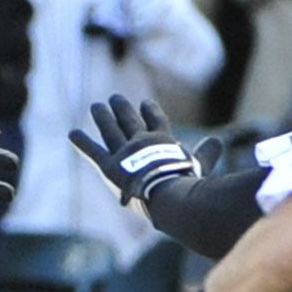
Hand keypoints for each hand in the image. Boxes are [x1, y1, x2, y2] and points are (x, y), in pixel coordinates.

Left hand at [68, 92, 195, 215]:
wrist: (166, 193)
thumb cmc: (186, 182)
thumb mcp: (200, 165)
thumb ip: (207, 153)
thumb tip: (219, 141)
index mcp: (163, 141)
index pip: (156, 121)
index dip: (150, 111)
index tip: (145, 102)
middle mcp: (141, 142)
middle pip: (130, 120)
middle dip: (122, 109)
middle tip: (114, 97)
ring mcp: (124, 152)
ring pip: (111, 129)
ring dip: (103, 117)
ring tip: (96, 106)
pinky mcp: (110, 165)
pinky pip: (93, 151)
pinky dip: (82, 142)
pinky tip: (72, 133)